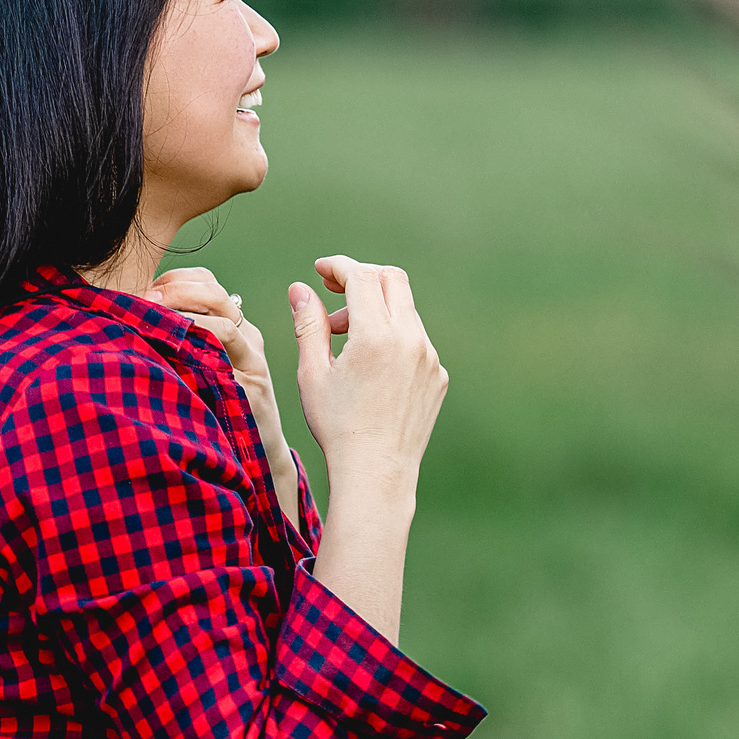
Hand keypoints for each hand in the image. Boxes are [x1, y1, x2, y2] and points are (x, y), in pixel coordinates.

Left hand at [146, 266, 302, 529]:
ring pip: (222, 315)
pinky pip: (227, 345)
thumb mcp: (200, 373)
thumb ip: (181, 349)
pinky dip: (200, 335)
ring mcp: (252, 358)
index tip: (147, 289)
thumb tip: (132, 327)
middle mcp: (248, 337)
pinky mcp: (252, 382)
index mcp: (235, 328)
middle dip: (176, 288)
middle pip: (215, 291)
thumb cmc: (219, 414)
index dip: (176, 279)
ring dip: (184, 309)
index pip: (208, 284)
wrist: (258, 455)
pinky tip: (172, 343)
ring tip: (155, 316)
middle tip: (146, 298)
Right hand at [288, 256, 445, 507]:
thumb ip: (309, 324)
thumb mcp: (313, 373)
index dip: (338, 266)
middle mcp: (410, 340)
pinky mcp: (438, 376)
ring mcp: (429, 358)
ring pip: (405, 310)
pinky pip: (416, 340)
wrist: (376, 472)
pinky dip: (392, 337)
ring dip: (375, 310)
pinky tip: (370, 366)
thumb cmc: (337, 426)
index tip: (320, 270)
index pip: (361, 277)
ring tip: (344, 339)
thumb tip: (301, 288)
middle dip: (362, 277)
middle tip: (334, 291)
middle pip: (392, 280)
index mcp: (376, 336)